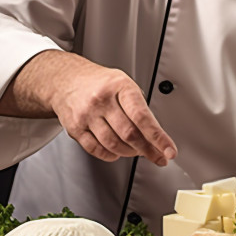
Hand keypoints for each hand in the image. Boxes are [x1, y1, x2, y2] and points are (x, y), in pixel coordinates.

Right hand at [8, 51, 174, 165]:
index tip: (169, 150)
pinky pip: (96, 150)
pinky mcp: (75, 128)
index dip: (158, 138)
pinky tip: (116, 152)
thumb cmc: (99, 83)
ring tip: (135, 151)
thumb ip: (139, 107)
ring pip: (113, 145)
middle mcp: (101, 100)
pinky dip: (110, 155)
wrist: (66, 79)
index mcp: (119, 87)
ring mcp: (87, 115)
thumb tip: (156, 137)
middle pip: (129, 134)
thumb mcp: (124, 84)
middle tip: (157, 156)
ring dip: (129, 153)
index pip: (142, 117)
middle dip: (147, 150)